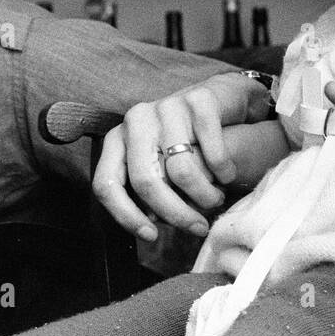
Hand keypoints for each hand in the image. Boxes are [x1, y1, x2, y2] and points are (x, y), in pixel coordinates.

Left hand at [92, 72, 273, 242]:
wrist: (221, 100)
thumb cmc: (186, 143)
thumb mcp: (159, 167)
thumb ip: (147, 193)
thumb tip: (151, 223)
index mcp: (118, 140)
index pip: (107, 184)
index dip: (127, 216)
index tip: (151, 235)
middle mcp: (136, 120)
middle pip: (146, 182)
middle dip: (175, 213)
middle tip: (197, 227)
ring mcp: (167, 106)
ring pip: (182, 171)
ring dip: (205, 196)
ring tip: (215, 199)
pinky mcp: (199, 99)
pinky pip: (212, 151)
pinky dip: (224, 171)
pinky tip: (228, 175)